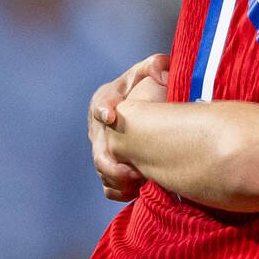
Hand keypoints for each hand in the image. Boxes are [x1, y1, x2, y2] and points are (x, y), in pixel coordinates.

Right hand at [89, 53, 168, 200]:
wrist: (143, 107)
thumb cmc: (146, 86)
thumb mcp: (149, 70)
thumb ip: (154, 66)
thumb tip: (160, 69)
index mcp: (105, 101)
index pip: (101, 105)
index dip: (103, 110)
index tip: (110, 113)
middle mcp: (99, 128)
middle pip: (99, 151)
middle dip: (112, 164)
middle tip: (133, 171)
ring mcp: (102, 149)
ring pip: (103, 171)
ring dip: (118, 180)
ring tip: (139, 183)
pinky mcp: (110, 166)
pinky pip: (109, 185)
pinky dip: (119, 191)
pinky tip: (137, 192)